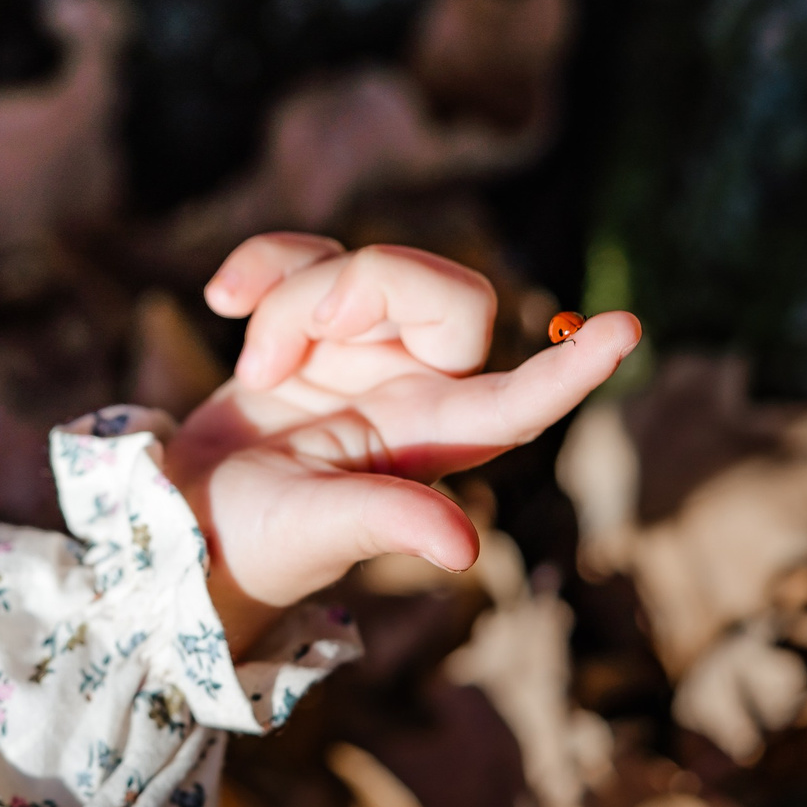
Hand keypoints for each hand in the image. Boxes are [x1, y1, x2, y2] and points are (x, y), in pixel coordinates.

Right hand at [166, 233, 639, 654]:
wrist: (179, 521)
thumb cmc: (252, 545)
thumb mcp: (313, 531)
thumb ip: (386, 520)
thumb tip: (467, 550)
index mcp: (429, 442)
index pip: (519, 399)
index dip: (575, 369)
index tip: (628, 330)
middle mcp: (412, 390)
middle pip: (448, 298)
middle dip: (368, 288)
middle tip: (291, 343)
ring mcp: (363, 354)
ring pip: (366, 269)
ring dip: (293, 298)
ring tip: (253, 370)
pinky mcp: (310, 328)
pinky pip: (306, 256)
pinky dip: (262, 267)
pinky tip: (222, 301)